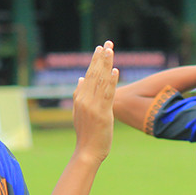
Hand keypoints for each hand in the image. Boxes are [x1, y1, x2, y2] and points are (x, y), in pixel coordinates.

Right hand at [73, 41, 118, 164]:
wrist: (87, 152)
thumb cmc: (87, 134)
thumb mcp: (80, 112)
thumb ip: (80, 96)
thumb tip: (81, 80)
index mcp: (80, 98)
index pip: (89, 75)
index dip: (95, 61)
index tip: (100, 49)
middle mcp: (85, 99)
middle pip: (94, 74)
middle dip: (101, 58)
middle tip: (107, 43)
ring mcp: (93, 106)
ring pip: (100, 81)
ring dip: (106, 65)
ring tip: (110, 50)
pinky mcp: (102, 113)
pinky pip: (108, 94)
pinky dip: (111, 81)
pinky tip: (116, 70)